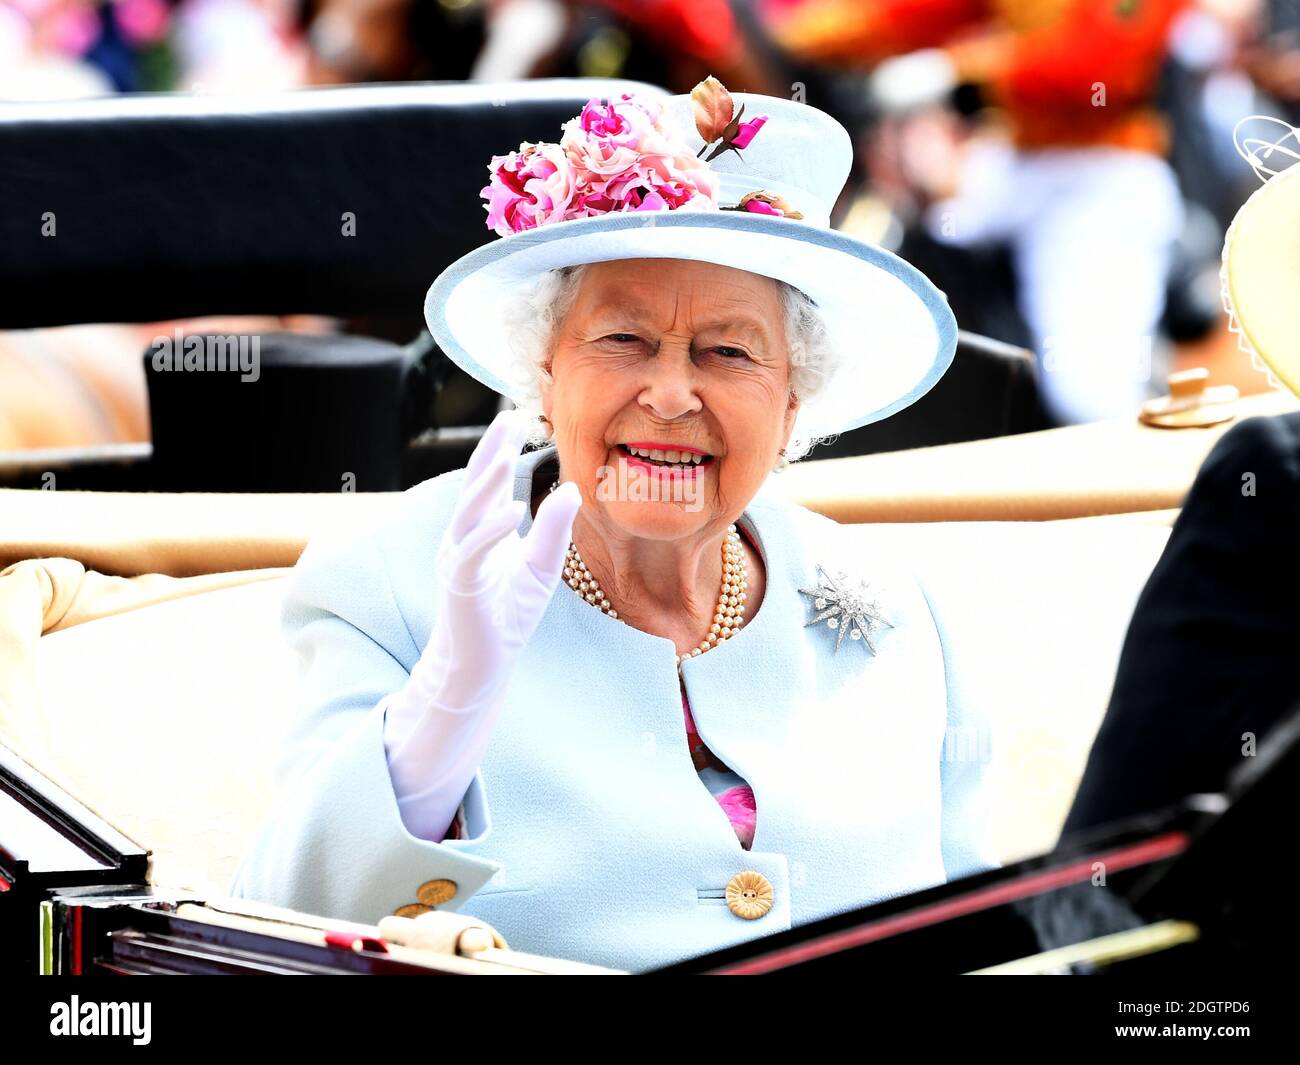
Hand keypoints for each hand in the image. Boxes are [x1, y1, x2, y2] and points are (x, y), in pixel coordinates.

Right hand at [423, 408, 582, 710]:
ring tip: (507, 453)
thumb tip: (572, 490)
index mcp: (480, 529)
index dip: (501, 449)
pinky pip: (472, 550)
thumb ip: (552, 531)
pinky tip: (510, 510)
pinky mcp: (459, 583)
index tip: (520, 417)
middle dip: (491, 451)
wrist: (483, 662)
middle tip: (512, 417)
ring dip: (486, 481)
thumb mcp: (541, 567)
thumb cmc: (509, 614)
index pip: (489, 481)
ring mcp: (457, 558)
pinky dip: (490, 529)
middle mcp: (463, 536)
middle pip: (474, 484)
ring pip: (467, 511)